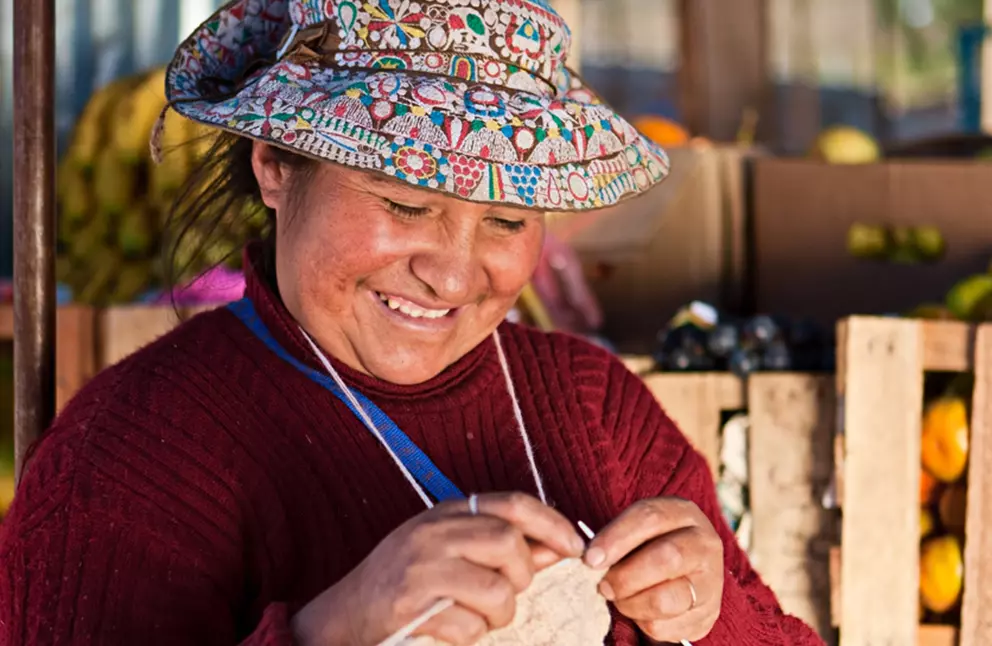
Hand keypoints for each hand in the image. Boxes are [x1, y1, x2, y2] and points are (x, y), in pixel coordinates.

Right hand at [291, 492, 584, 645]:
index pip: (512, 504)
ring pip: (495, 589)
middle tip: (508, 592)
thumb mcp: (447, 549)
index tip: (576, 549)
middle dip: (521, 575)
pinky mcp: (411, 605)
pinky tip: (452, 632)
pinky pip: (468, 625)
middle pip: (507, 542)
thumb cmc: (403, 581)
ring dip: (499, 613)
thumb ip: (495, 545)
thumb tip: (554, 549)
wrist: (343, 616)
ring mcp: (420, 567)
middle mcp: (433, 532)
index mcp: (446, 513)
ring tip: (479, 617)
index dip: (552, 524)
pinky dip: (471, 636)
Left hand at [584, 497, 723, 642]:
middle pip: (666, 558)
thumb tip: (593, 560)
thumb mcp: (637, 531)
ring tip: (620, 600)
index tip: (591, 559)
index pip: (649, 518)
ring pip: (666, 599)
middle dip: (625, 577)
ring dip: (632, 604)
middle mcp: (704, 543)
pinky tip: (639, 611)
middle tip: (603, 586)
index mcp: (682, 513)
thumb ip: (617, 539)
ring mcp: (711, 581)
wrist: (684, 574)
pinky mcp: (708, 614)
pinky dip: (643, 623)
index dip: (616, 538)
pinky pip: (666, 627)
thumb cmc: (649, 546)